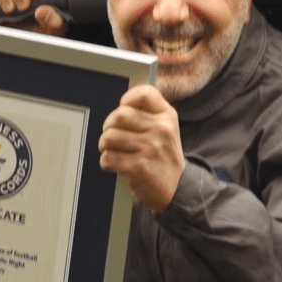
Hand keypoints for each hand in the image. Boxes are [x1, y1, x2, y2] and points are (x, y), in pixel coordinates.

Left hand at [99, 84, 185, 211]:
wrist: (176, 188)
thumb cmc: (163, 156)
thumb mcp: (166, 130)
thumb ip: (148, 114)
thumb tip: (122, 103)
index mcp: (167, 116)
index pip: (144, 93)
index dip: (127, 99)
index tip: (122, 109)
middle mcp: (161, 130)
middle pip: (119, 115)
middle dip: (108, 126)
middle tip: (111, 135)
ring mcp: (150, 148)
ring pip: (109, 137)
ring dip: (105, 146)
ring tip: (112, 150)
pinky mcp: (139, 167)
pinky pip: (108, 158)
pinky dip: (106, 162)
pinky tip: (115, 164)